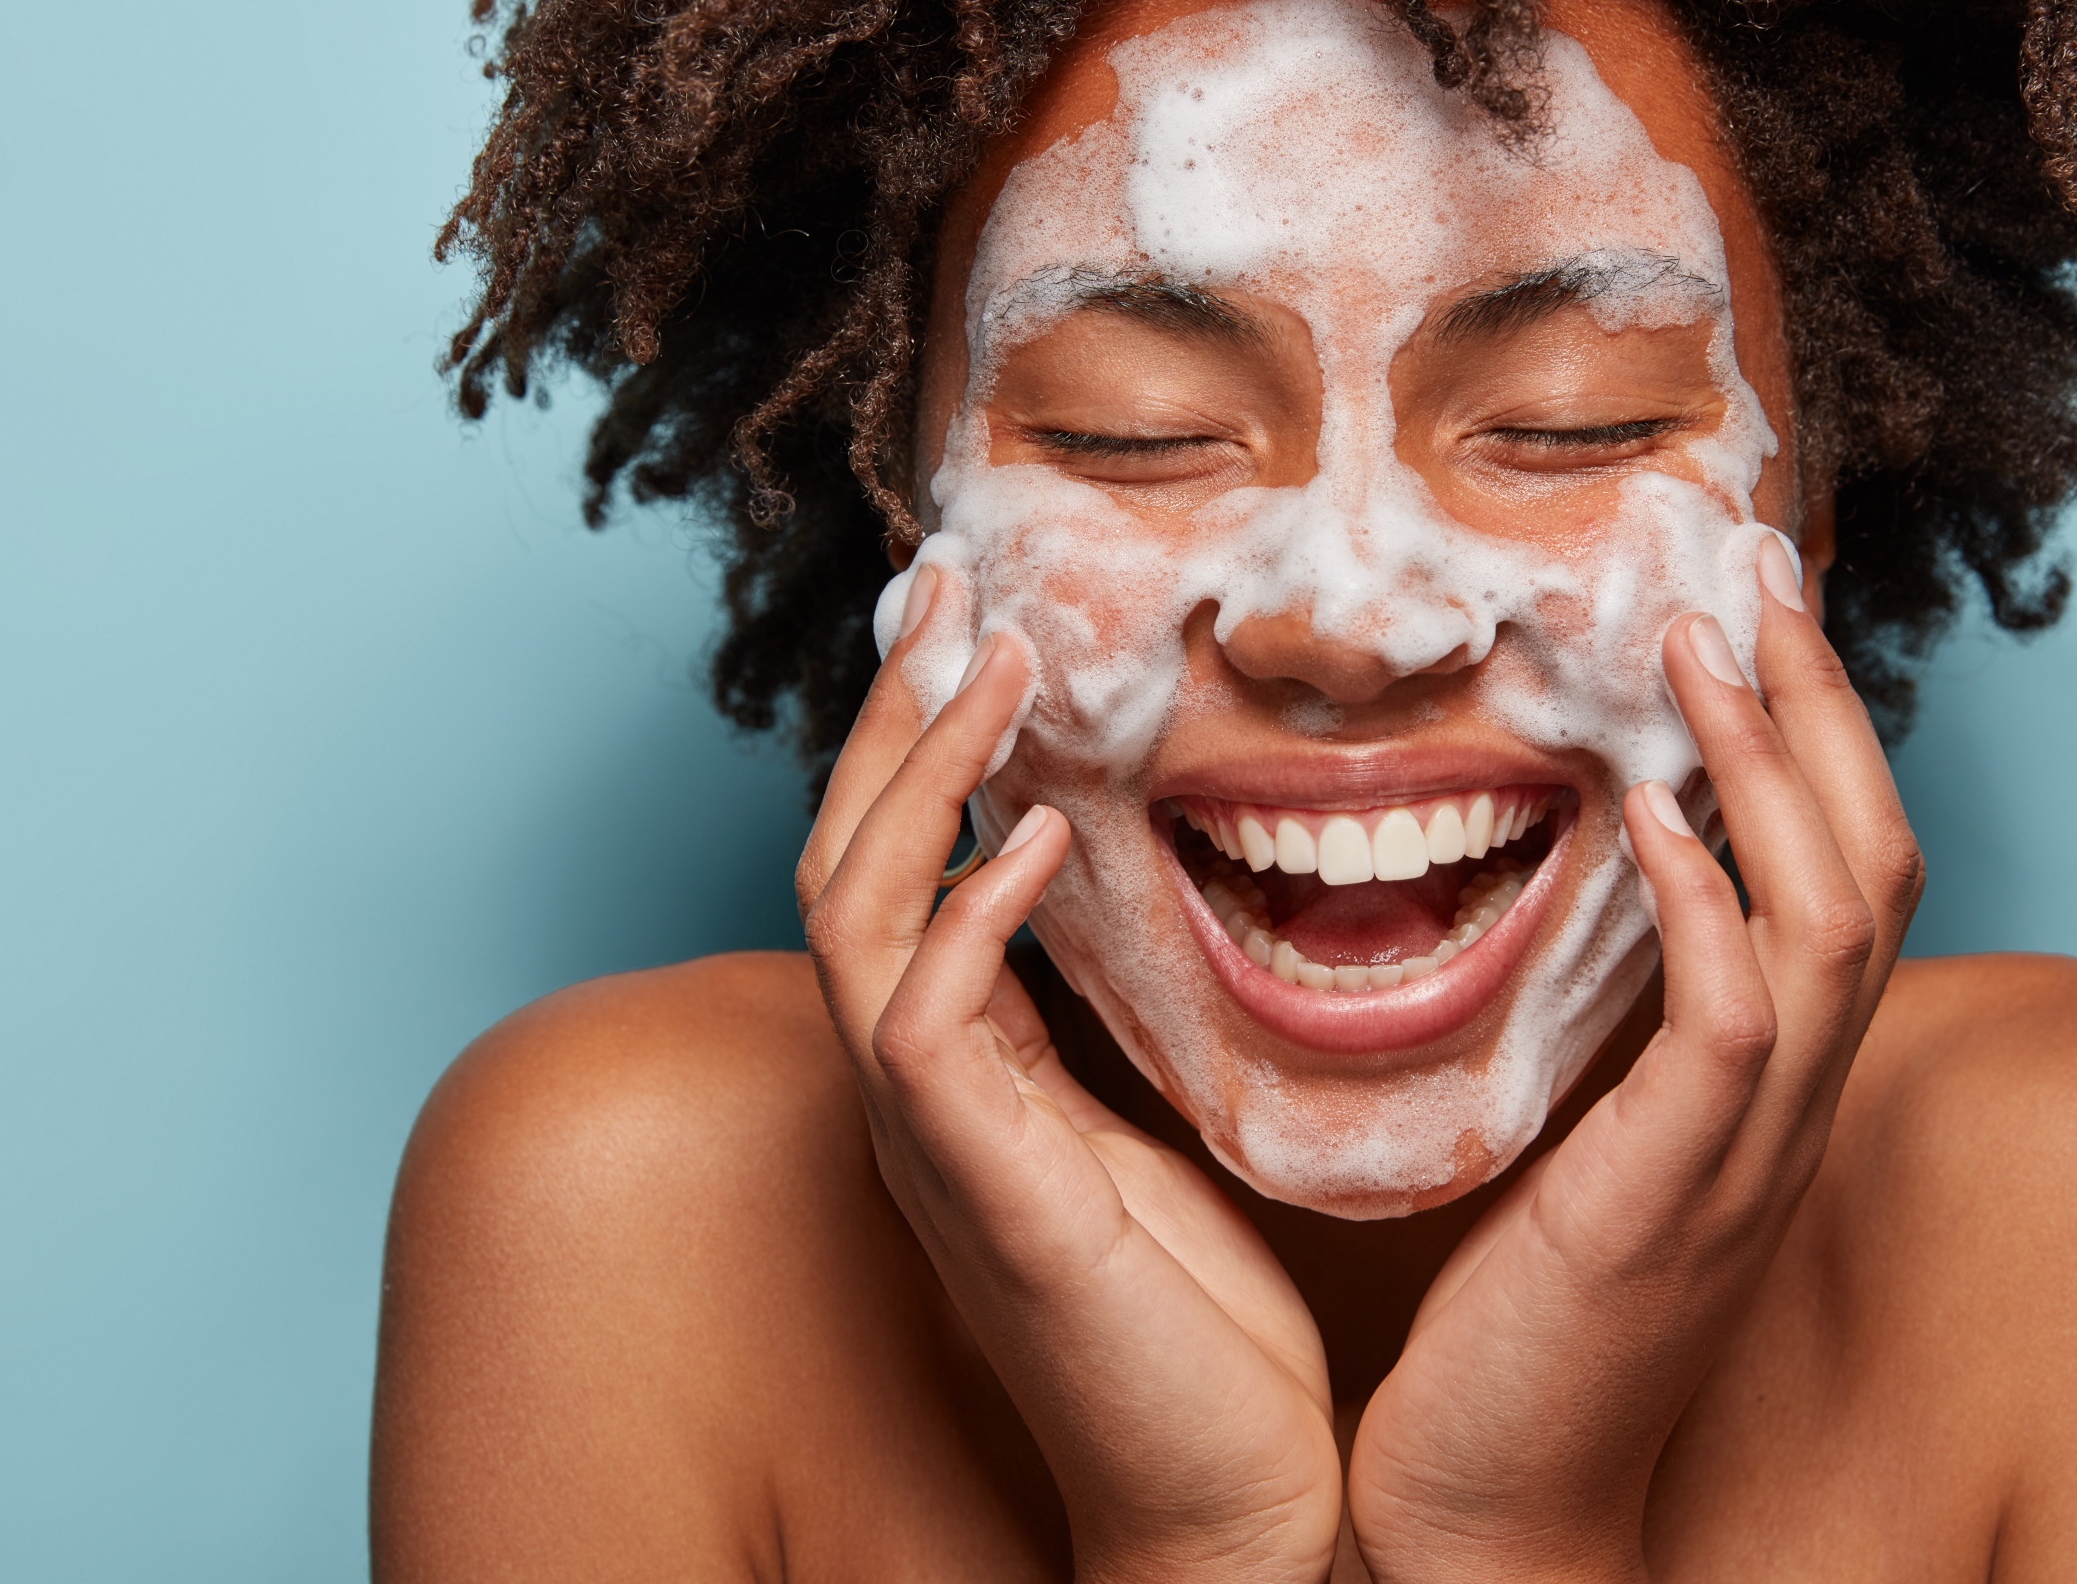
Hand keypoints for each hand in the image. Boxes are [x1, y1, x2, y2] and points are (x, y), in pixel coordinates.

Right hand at [796, 568, 1342, 1583]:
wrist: (1229, 1496)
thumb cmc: (1201, 1323)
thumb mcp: (1146, 1127)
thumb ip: (1100, 1021)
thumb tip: (1115, 896)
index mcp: (961, 1074)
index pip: (898, 871)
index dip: (920, 743)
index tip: (972, 622)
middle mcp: (920, 1095)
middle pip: (846, 862)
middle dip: (893, 716)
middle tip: (945, 584)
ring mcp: (935, 1144)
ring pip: (856, 916)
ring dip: (920, 777)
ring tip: (991, 660)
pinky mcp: (982, 1195)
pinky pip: (927, 1030)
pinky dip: (970, 919)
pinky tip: (1040, 836)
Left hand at [1343, 546, 1925, 1583]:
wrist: (1495, 1509)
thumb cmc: (1522, 1330)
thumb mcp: (1586, 1153)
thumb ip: (1611, 1044)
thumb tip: (1574, 909)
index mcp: (1765, 1097)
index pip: (1841, 885)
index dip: (1815, 748)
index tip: (1750, 624)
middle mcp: (1786, 1114)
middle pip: (1873, 869)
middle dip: (1820, 714)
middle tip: (1754, 580)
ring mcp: (1745, 1158)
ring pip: (1828, 920)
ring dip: (1772, 768)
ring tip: (1705, 644)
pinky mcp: (1674, 1197)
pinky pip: (1733, 1023)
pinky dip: (1705, 901)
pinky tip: (1649, 809)